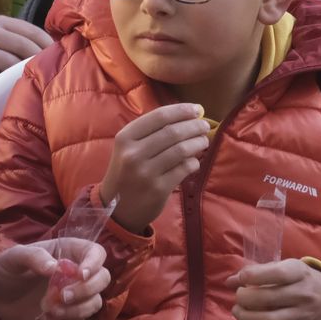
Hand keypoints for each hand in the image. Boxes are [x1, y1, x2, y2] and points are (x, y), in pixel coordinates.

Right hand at [0, 16, 52, 95]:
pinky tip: (14, 92)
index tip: (62, 58)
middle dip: (38, 59)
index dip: (48, 45)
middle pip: (22, 45)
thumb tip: (59, 50)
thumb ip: (23, 39)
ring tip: (36, 83)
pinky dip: (4, 86)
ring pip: (7, 63)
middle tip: (52, 73)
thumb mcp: (1, 37)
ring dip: (23, 74)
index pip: (31, 30)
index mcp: (0, 22)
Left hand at [0, 238, 110, 319]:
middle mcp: (77, 273)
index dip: (95, 263)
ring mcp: (76, 296)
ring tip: (49, 309)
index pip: (97, 253)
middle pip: (103, 279)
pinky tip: (44, 317)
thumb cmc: (7, 269)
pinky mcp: (69, 316)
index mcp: (69, 251)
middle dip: (86, 290)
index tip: (81, 274)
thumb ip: (33, 257)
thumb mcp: (13, 257)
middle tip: (62, 296)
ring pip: (94, 304)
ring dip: (76, 310)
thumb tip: (55, 267)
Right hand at [100, 104, 211, 233]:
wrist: (116, 209)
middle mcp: (134, 153)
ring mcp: (146, 173)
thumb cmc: (126, 172)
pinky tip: (194, 162)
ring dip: (197, 143)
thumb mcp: (128, 148)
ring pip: (181, 150)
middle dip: (194, 126)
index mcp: (125, 137)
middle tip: (204, 126)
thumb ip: (151, 131)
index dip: (182, 111)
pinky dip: (193, 163)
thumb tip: (188, 115)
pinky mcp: (158, 189)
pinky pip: (183, 169)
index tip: (197, 109)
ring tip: (203, 141)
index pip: (159, 116)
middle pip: (173, 132)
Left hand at [228, 259, 320, 319]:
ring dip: (246, 316)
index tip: (240, 278)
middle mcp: (302, 293)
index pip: (277, 273)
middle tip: (239, 295)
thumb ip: (260, 272)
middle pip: (268, 297)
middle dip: (245, 296)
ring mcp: (300, 314)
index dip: (253, 275)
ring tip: (237, 310)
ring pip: (268, 319)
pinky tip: (247, 318)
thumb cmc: (301, 281)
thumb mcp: (287, 269)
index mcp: (300, 272)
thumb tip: (230, 281)